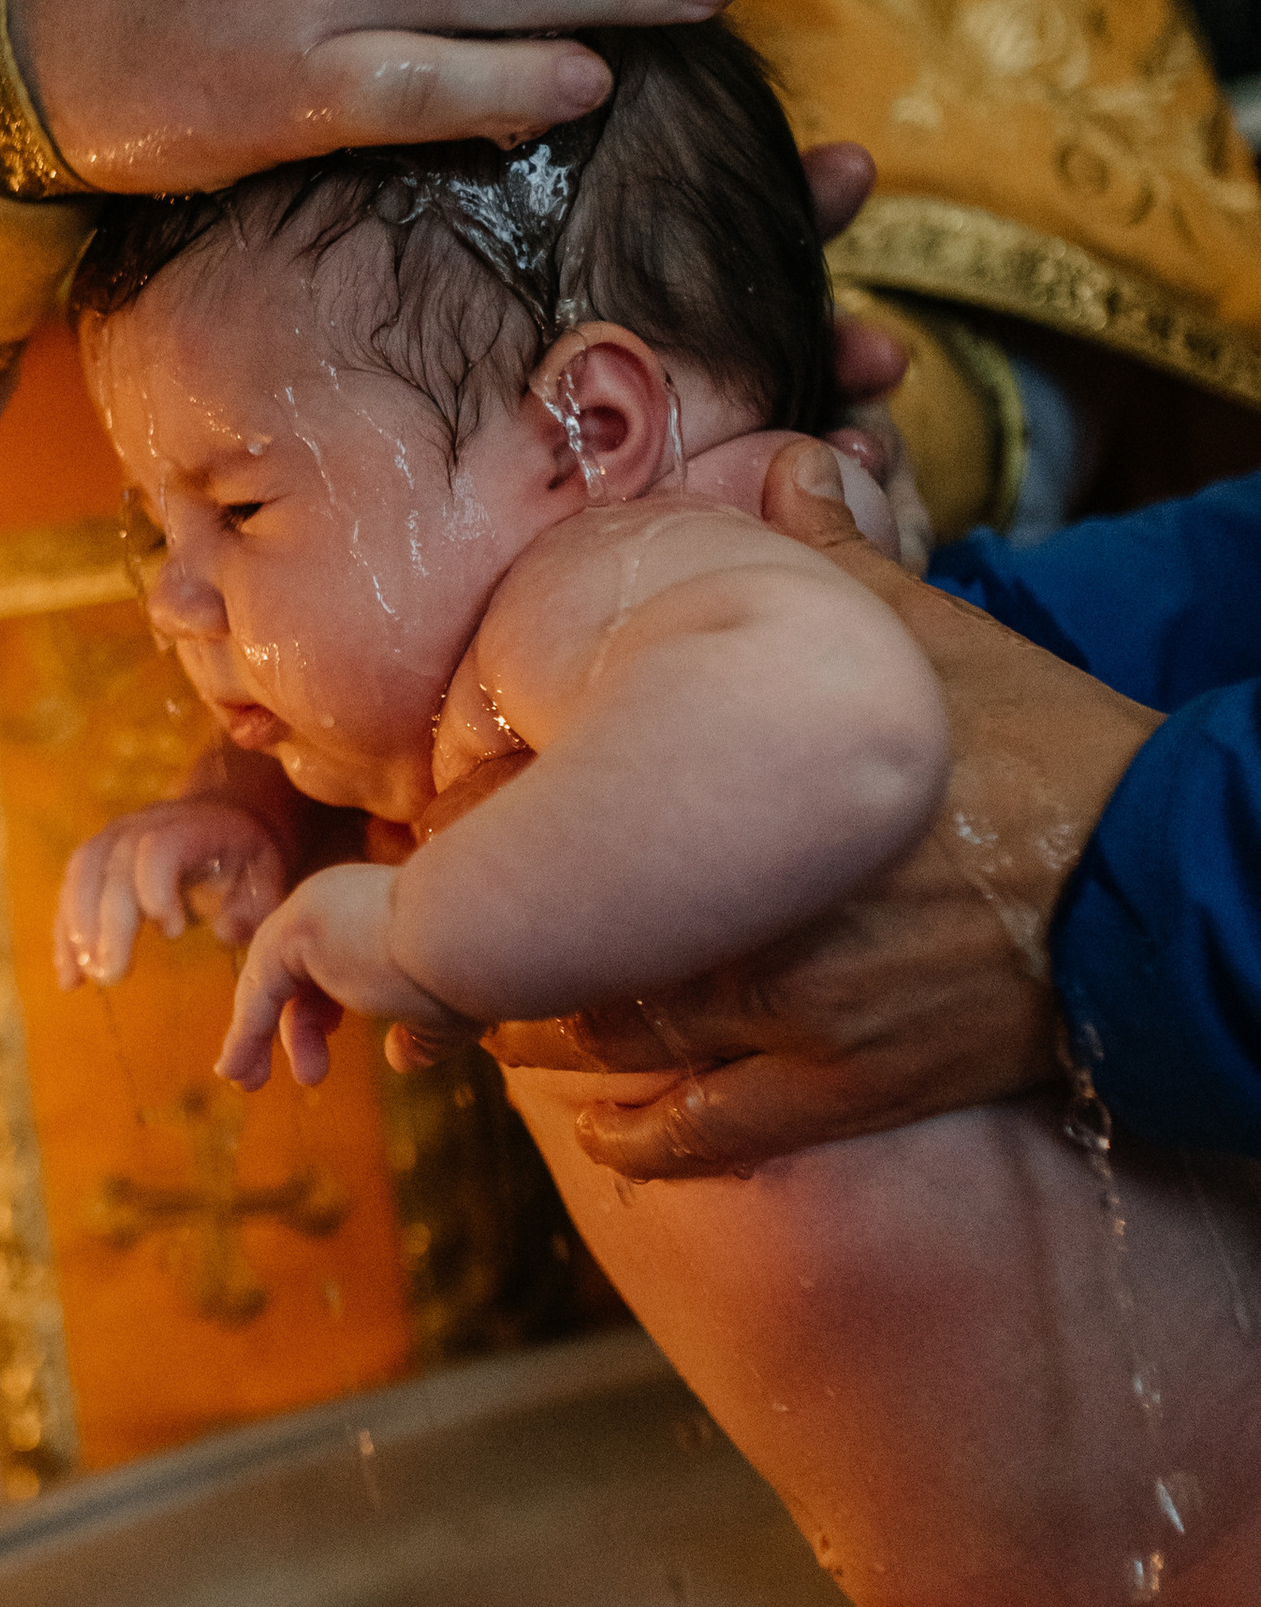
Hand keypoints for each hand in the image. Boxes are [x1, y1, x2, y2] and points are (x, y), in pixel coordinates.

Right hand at [56, 797, 291, 987]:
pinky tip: (69, 977)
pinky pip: (69, 890)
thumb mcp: (265, 875)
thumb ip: (253, 906)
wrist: (223, 814)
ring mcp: (113, 837)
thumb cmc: (245, 855)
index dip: (156, 889)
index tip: (173, 933)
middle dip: (107, 925)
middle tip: (112, 976)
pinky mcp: (94, 856)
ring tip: (82, 977)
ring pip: (81, 874)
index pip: (158, 848)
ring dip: (76, 928)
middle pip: (111, 867)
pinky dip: (65, 933)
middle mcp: (143, 825)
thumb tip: (227, 931)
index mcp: (190, 827)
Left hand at [218, 865, 470, 1090]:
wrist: (477, 934)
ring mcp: (315, 910)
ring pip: (271, 977)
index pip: (329, 955)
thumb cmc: (473, 972)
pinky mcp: (298, 930)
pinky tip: (235, 1068)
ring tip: (245, 1082)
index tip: (327, 1032)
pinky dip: (245, 1029)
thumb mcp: (441, 1011)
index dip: (321, 997)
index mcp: (373, 911)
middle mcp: (338, 902)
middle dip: (289, 1020)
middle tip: (299, 1070)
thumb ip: (418, 1032)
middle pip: (295, 966)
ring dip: (254, 1033)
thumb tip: (400, 1060)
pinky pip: (261, 988)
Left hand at [488, 438, 1158, 1175]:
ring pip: (603, 1044)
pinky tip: (610, 1125)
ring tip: (500, 1020)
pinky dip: (638, 1135)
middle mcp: (734, 913)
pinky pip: (697, 1135)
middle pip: (547, 944)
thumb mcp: (930, 633)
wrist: (1159, 879)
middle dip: (487, 942)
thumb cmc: (1041, 748)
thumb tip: (793, 471)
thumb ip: (837, 559)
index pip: (539, 821)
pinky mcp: (844, 1089)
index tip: (450, 821)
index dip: (475, 827)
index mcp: (725, 790)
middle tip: (447, 939)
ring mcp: (784, 1013)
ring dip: (540, 1034)